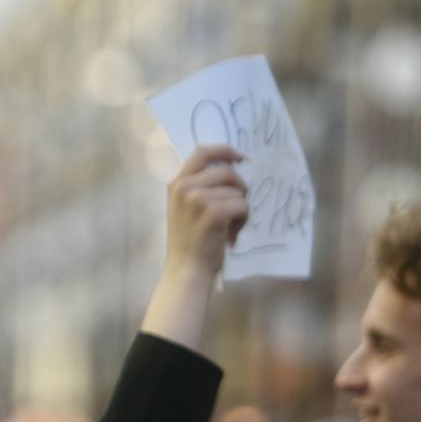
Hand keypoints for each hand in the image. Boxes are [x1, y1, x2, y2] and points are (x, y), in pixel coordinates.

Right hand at [163, 143, 248, 275]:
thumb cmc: (190, 241)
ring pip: (237, 190)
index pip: (203, 151)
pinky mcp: (213, 212)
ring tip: (230, 227)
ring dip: (241, 207)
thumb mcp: (186, 207)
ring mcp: (197, 199)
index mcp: (176, 183)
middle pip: (227, 170)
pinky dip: (243, 219)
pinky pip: (242, 204)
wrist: (186, 270)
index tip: (241, 158)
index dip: (225, 150)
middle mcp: (184, 187)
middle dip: (239, 187)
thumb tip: (233, 166)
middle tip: (237, 207)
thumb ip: (200, 185)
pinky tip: (232, 233)